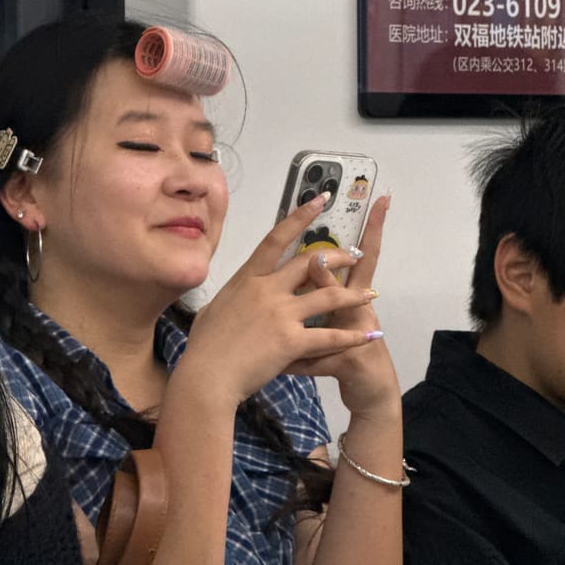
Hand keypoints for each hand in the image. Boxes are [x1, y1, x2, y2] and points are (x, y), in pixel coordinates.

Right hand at [180, 193, 374, 406]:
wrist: (207, 376)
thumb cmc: (205, 346)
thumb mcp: (215, 309)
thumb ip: (234, 295)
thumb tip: (237, 290)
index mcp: (247, 278)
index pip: (276, 240)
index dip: (299, 217)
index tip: (320, 200)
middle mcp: (267, 290)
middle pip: (309, 264)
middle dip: (337, 257)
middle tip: (355, 255)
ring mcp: (281, 314)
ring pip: (328, 296)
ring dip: (353, 294)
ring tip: (371, 294)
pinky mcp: (291, 340)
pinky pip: (329, 336)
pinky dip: (352, 337)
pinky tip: (369, 335)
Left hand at [288, 195, 399, 418]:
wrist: (372, 393)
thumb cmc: (350, 351)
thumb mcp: (340, 317)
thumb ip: (324, 292)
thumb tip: (311, 262)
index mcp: (352, 295)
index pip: (362, 256)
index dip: (373, 228)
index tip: (381, 200)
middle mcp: (359, 309)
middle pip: (359, 274)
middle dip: (349, 254)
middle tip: (340, 233)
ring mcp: (358, 335)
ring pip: (339, 312)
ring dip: (323, 296)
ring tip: (308, 285)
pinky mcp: (351, 362)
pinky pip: (321, 359)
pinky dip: (300, 362)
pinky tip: (284, 364)